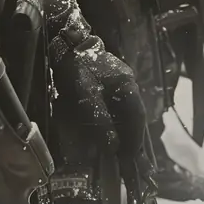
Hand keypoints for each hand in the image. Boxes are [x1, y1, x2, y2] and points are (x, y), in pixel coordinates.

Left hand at [50, 34, 146, 156]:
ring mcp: (121, 80)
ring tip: (126, 151)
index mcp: (127, 85)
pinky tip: (115, 131)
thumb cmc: (76, 68)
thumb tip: (113, 147)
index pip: (137, 117)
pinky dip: (119, 121)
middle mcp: (128, 83)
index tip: (131, 157)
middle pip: (136, 116)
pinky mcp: (111, 81)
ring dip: (128, 131)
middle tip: (132, 160)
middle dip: (134, 138)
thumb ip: (100, 120)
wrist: (67, 44)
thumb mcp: (86, 95)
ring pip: (129, 112)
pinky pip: (120, 106)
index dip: (135, 139)